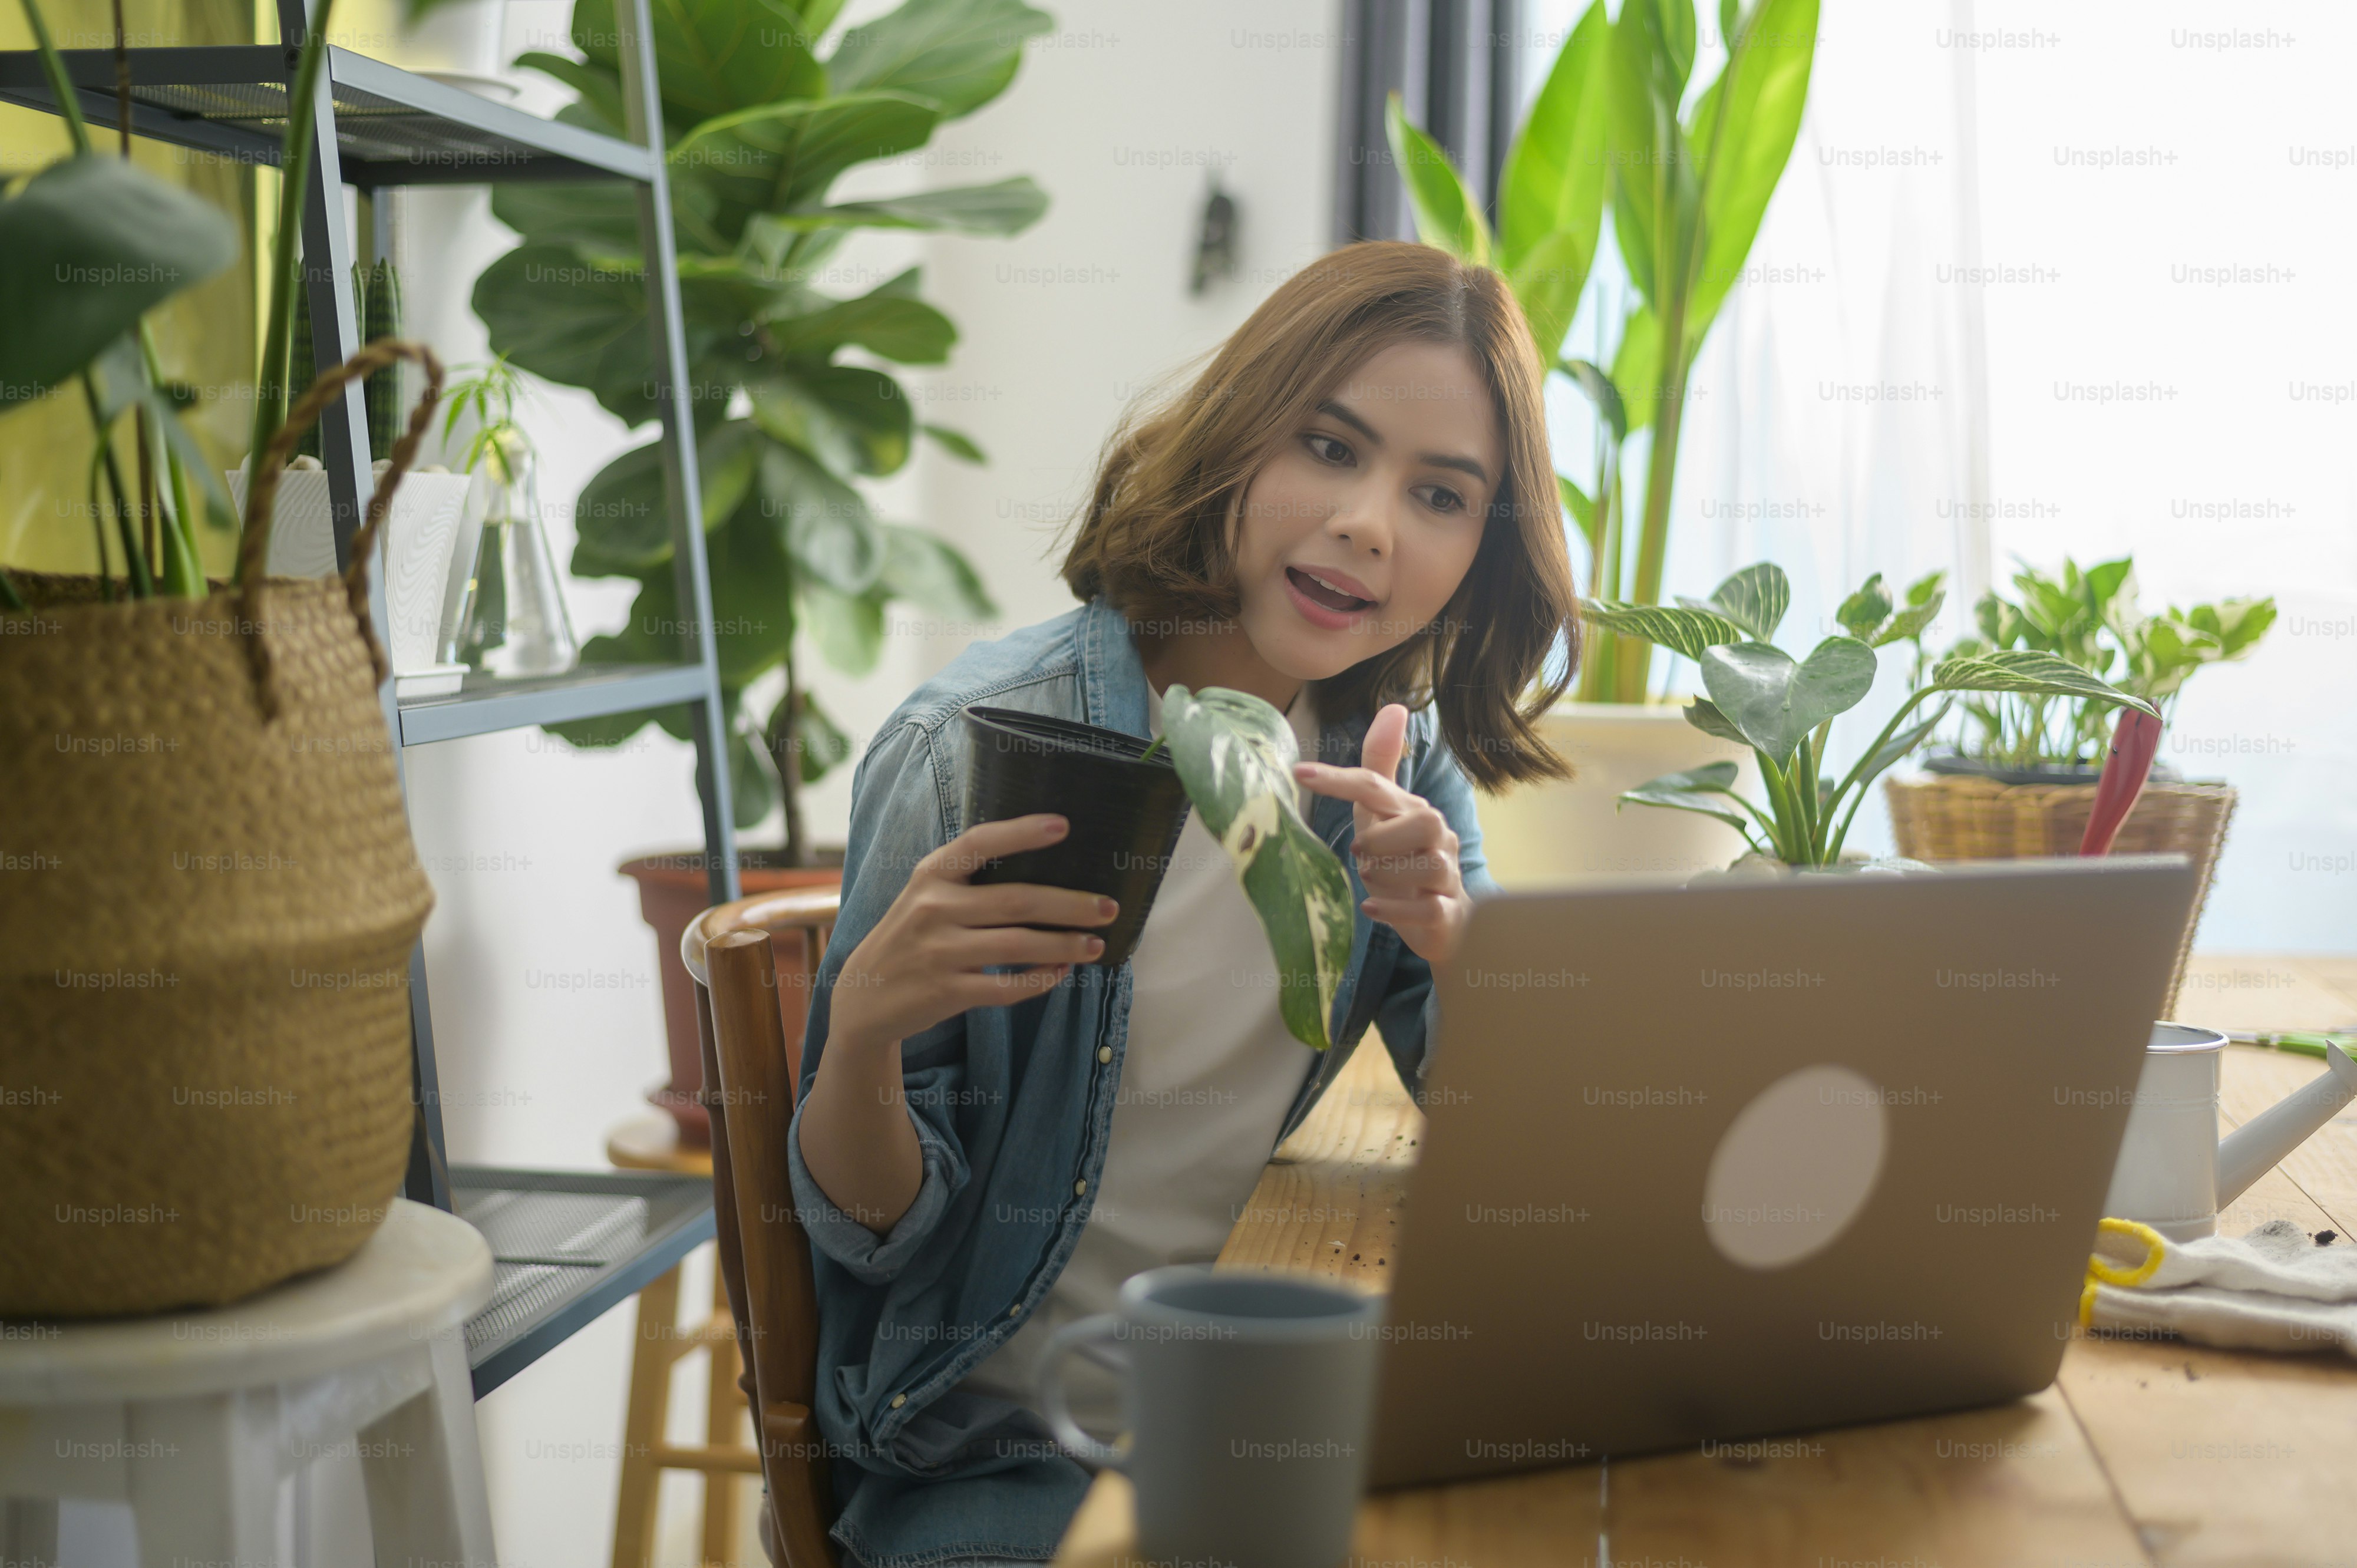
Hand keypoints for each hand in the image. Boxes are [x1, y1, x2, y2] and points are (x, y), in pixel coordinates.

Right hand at [831, 814, 1119, 1046]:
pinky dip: (1039, 980)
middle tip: (1108, 908)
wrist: (862, 998)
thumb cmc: (910, 937)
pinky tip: (1061, 972)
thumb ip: (968, 881)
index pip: (980, 843)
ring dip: (1064, 945)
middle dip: (1069, 905)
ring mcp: (938, 952)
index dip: (1022, 832)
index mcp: (930, 875)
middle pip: (1015, 900)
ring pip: (1017, 945)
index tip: (1064, 826)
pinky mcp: (945, 992)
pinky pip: (1005, 987)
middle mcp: (932, 908)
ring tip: (1096, 944)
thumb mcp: (925, 896)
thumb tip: (1045, 872)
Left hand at [1293, 703, 1471, 964]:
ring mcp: (1447, 875)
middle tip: (1361, 854)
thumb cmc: (1404, 858)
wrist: (1442, 918)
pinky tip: (1372, 908)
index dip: (1339, 779)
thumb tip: (1394, 706)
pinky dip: (1396, 910)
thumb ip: (1379, 767)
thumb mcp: (1384, 813)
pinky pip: (1430, 908)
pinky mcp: (1448, 912)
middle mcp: (1439, 837)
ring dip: (1387, 875)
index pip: (1376, 785)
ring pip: (1427, 864)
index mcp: (1414, 810)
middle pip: (1422, 820)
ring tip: (1371, 882)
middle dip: (1382, 838)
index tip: (1299, 772)